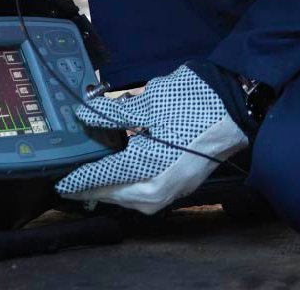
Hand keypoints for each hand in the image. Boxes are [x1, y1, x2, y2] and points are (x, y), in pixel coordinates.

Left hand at [55, 61, 251, 213]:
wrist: (238, 101)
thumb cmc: (192, 99)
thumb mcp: (148, 102)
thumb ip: (113, 113)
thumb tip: (85, 115)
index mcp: (148, 166)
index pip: (104, 177)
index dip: (79, 179)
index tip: (61, 183)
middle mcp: (160, 186)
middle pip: (118, 195)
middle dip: (96, 189)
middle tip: (75, 182)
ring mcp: (175, 187)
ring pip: (135, 199)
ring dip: (116, 190)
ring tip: (99, 179)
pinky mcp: (184, 182)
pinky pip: (151, 193)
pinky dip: (134, 188)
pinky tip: (127, 175)